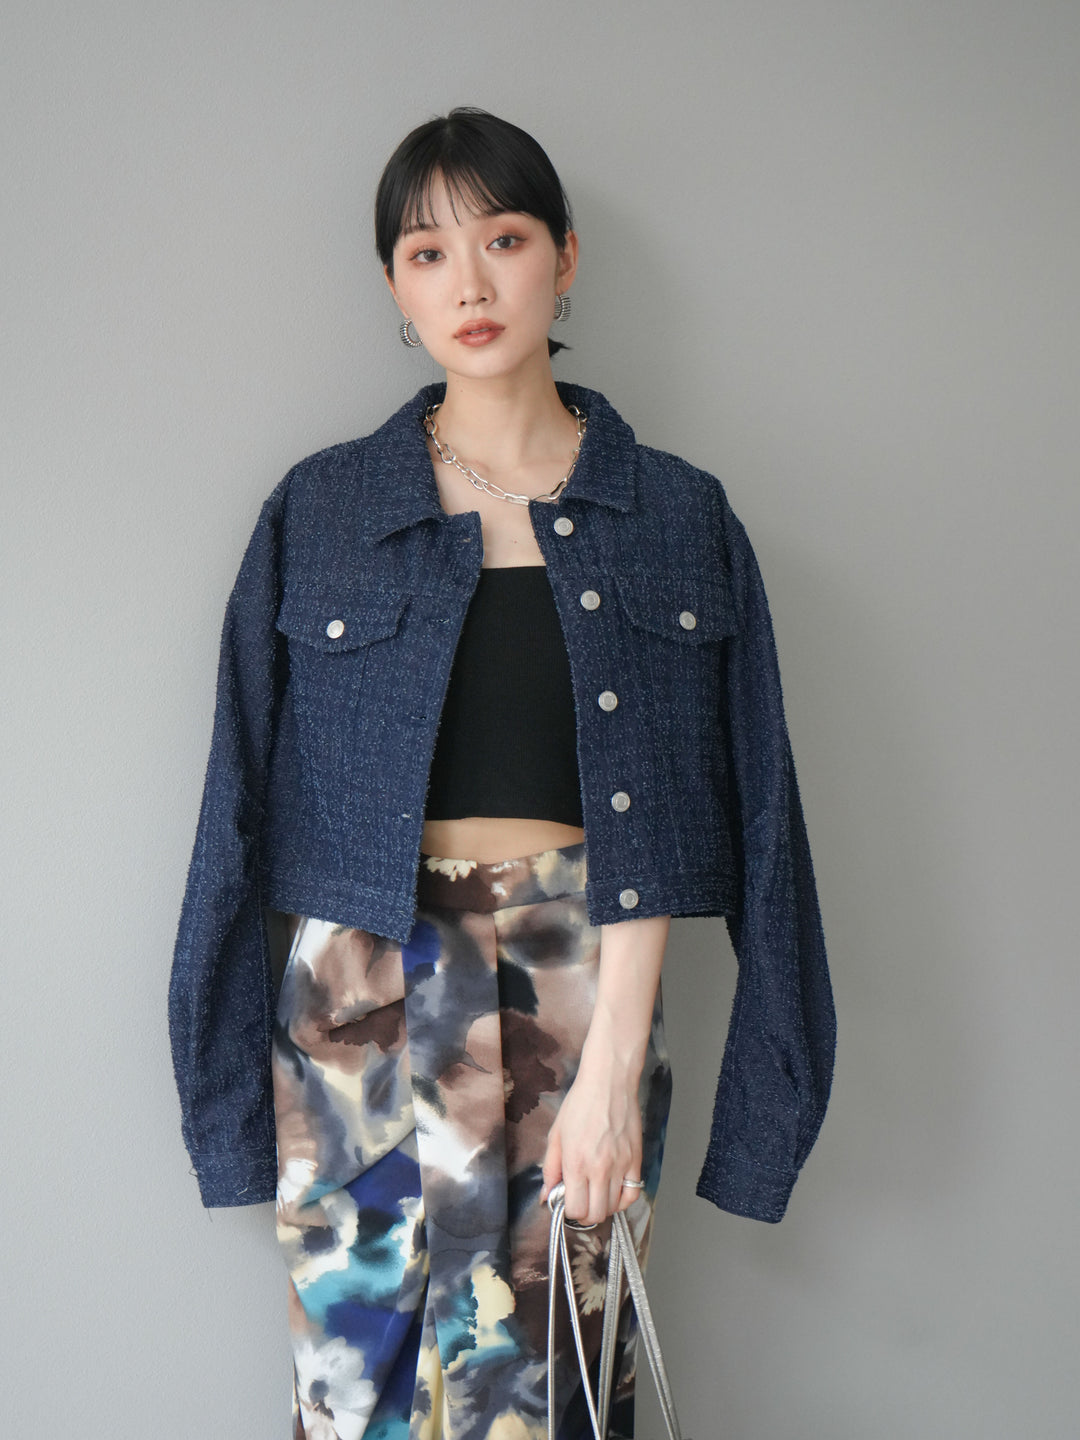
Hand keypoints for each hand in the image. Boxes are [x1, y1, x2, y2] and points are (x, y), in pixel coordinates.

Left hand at [539, 1052, 643, 1226]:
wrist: (609, 1082)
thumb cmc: (580, 1104)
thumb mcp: (556, 1135)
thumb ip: (550, 1169)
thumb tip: (546, 1196)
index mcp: (576, 1162)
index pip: (575, 1209)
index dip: (568, 1211)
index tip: (566, 1201)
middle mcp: (600, 1168)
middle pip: (595, 1214)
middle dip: (584, 1214)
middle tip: (580, 1200)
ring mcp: (621, 1165)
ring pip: (613, 1207)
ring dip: (602, 1207)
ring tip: (594, 1193)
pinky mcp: (636, 1160)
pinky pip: (633, 1194)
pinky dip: (622, 1200)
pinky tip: (613, 1190)